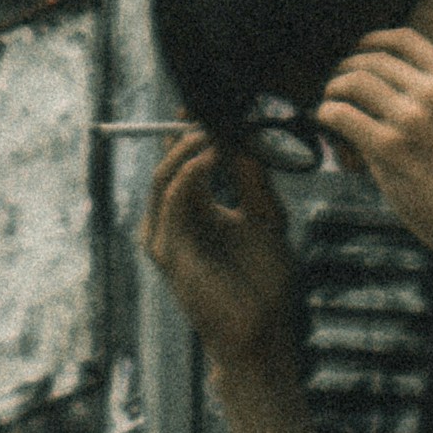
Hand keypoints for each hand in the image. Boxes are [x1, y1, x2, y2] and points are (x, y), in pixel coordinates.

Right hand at [145, 129, 293, 382]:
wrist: (262, 333)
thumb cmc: (265, 284)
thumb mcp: (267, 219)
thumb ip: (255, 181)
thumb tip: (247, 138)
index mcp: (196, 211)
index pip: (185, 157)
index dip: (195, 127)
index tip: (217, 100)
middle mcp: (174, 220)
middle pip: (170, 159)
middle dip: (190, 129)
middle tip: (216, 105)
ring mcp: (166, 235)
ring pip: (165, 173)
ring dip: (189, 145)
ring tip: (217, 128)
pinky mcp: (166, 250)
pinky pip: (171, 198)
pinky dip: (190, 171)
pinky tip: (215, 155)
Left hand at [316, 29, 432, 259]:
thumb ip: (429, 96)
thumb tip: (378, 87)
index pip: (404, 39)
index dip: (373, 40)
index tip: (359, 49)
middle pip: (373, 60)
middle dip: (348, 69)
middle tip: (337, 85)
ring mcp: (411, 117)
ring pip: (354, 81)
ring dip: (334, 89)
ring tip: (330, 102)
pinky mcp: (390, 147)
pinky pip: (342, 114)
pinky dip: (327, 113)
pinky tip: (327, 121)